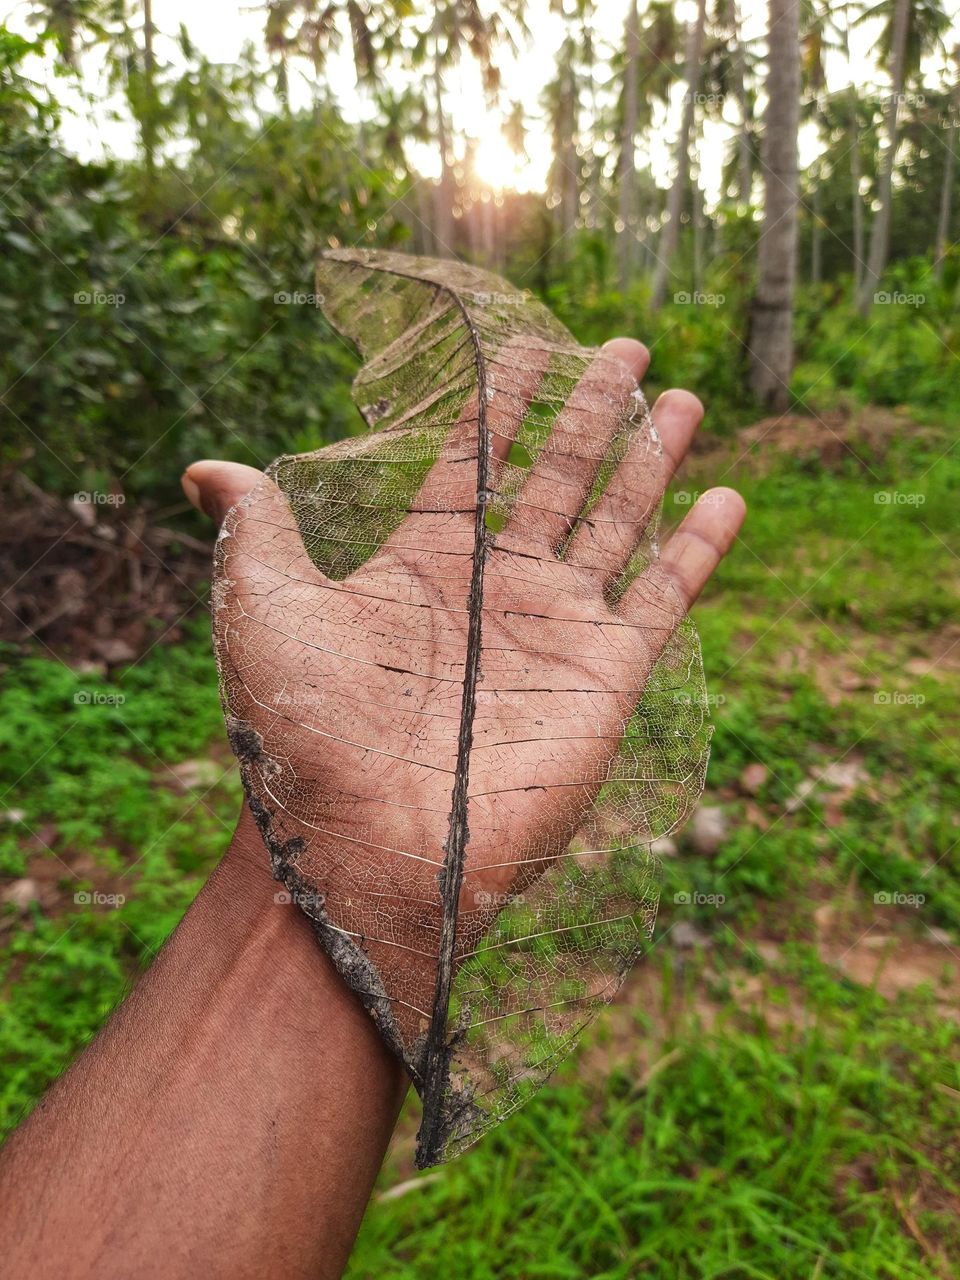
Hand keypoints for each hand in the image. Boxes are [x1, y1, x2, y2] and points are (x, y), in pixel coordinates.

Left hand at [184, 338, 744, 1047]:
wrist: (365, 847)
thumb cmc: (304, 730)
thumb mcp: (265, 608)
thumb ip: (256, 526)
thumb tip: (203, 468)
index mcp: (421, 565)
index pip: (474, 462)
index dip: (501, 404)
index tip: (528, 344)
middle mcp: (495, 590)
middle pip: (557, 476)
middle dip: (593, 410)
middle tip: (628, 349)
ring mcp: (555, 630)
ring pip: (616, 521)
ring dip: (652, 460)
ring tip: (685, 398)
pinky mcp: (607, 676)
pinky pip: (664, 596)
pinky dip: (698, 548)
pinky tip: (726, 496)